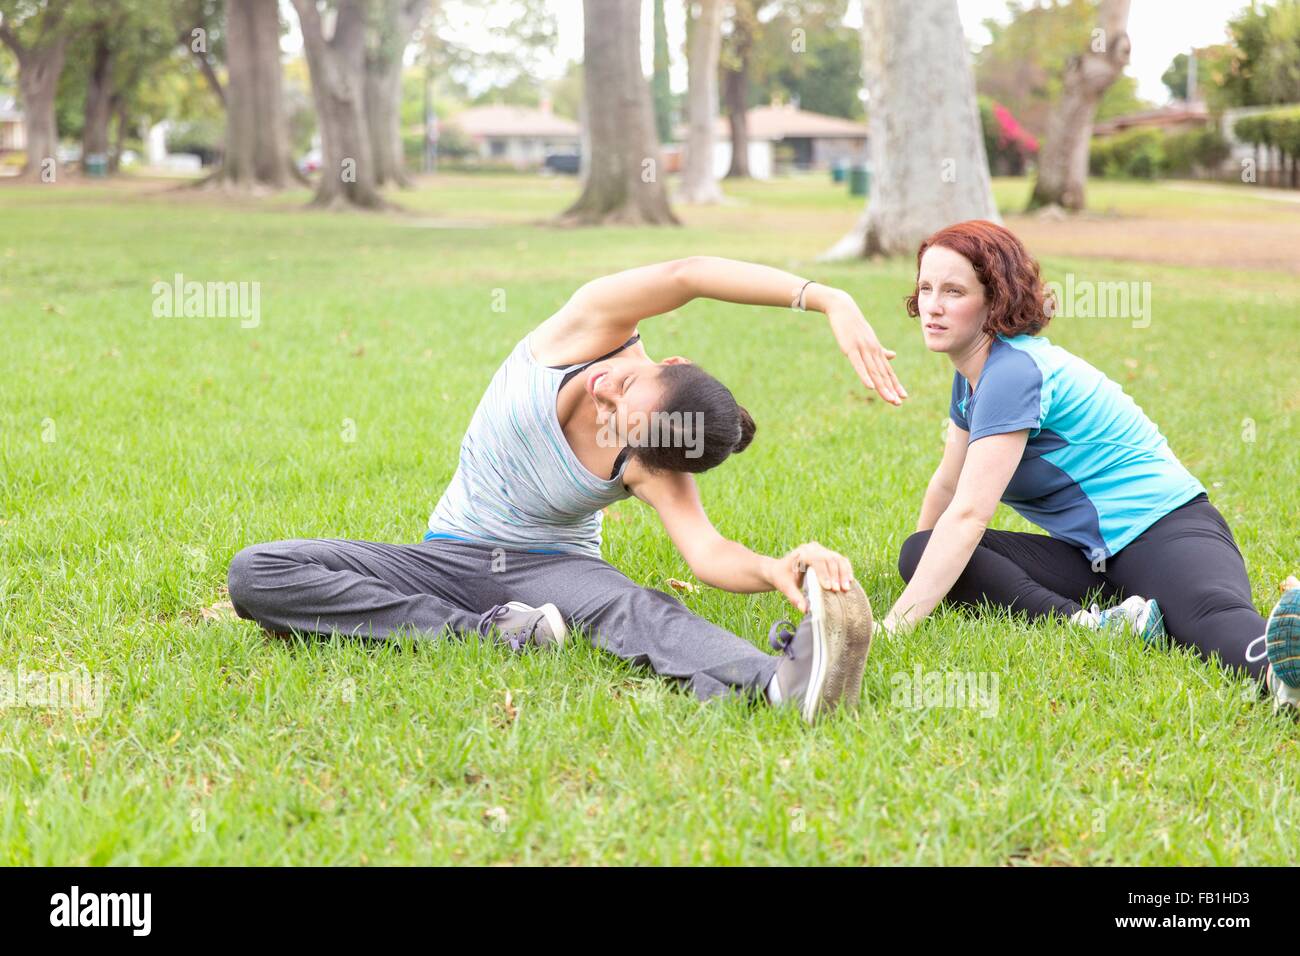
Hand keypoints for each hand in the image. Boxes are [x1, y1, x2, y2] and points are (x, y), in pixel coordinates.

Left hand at [765, 541, 855, 612]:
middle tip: (839, 590)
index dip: (824, 573)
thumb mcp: (785, 587)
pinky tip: (850, 581)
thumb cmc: (783, 578)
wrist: (782, 570)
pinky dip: (847, 571)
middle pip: (829, 558)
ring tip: (846, 588)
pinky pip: (842, 561)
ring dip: (844, 573)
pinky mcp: (830, 556)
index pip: (816, 559)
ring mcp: (823, 550)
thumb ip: (794, 597)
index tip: (828, 587)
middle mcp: (813, 548)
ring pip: (838, 559)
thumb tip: (804, 610)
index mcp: (802, 553)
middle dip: (836, 575)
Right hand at [822, 290, 907, 404]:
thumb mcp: (870, 339)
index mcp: (877, 351)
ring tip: (890, 399)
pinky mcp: (850, 349)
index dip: (896, 384)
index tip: (904, 396)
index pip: (888, 371)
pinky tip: (870, 386)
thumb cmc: (855, 325)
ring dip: (882, 387)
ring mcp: (862, 350)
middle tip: (899, 403)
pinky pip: (859, 365)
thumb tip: (894, 356)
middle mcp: (873, 351)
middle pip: (883, 374)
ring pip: (874, 372)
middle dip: (891, 389)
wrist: (844, 309)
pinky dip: (865, 376)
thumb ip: (881, 350)